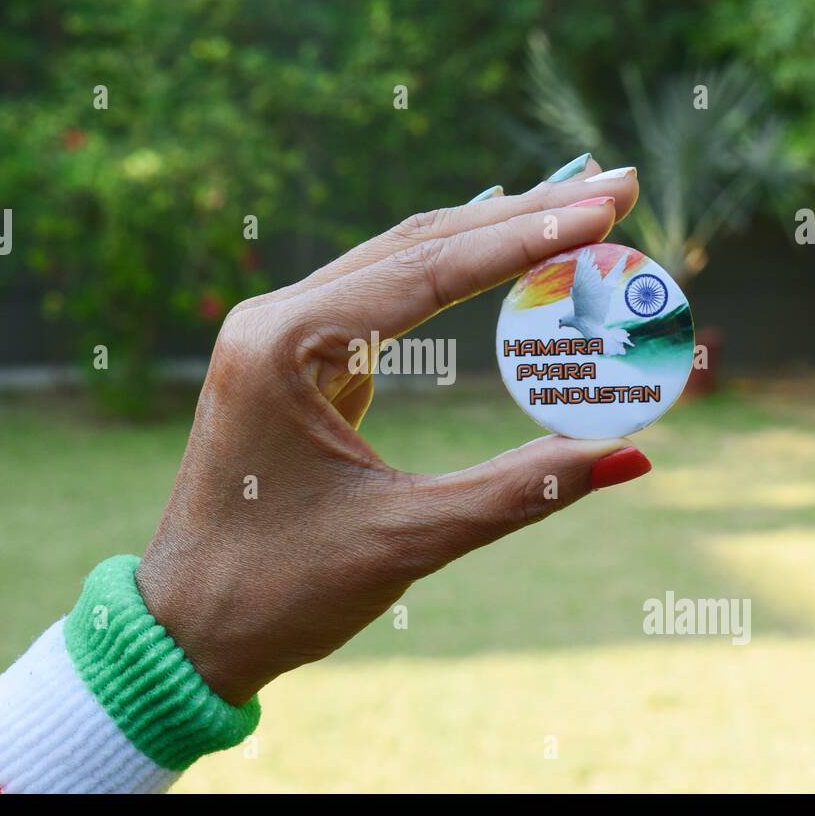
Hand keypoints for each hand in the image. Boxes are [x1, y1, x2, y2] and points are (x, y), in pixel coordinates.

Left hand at [136, 158, 649, 703]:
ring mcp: (280, 337)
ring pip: (400, 263)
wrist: (184, 630)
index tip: (608, 207)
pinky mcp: (294, 363)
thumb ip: (519, 490)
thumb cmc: (276, 590)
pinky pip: (383, 301)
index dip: (528, 238)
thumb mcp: (406, 540)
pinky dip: (451, 278)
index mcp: (284, 346)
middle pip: (417, 243)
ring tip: (576, 205)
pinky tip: (498, 250)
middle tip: (616, 185)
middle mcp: (275, 322)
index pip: (427, 269)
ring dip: (488, 236)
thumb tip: (630, 454)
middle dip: (522, 214)